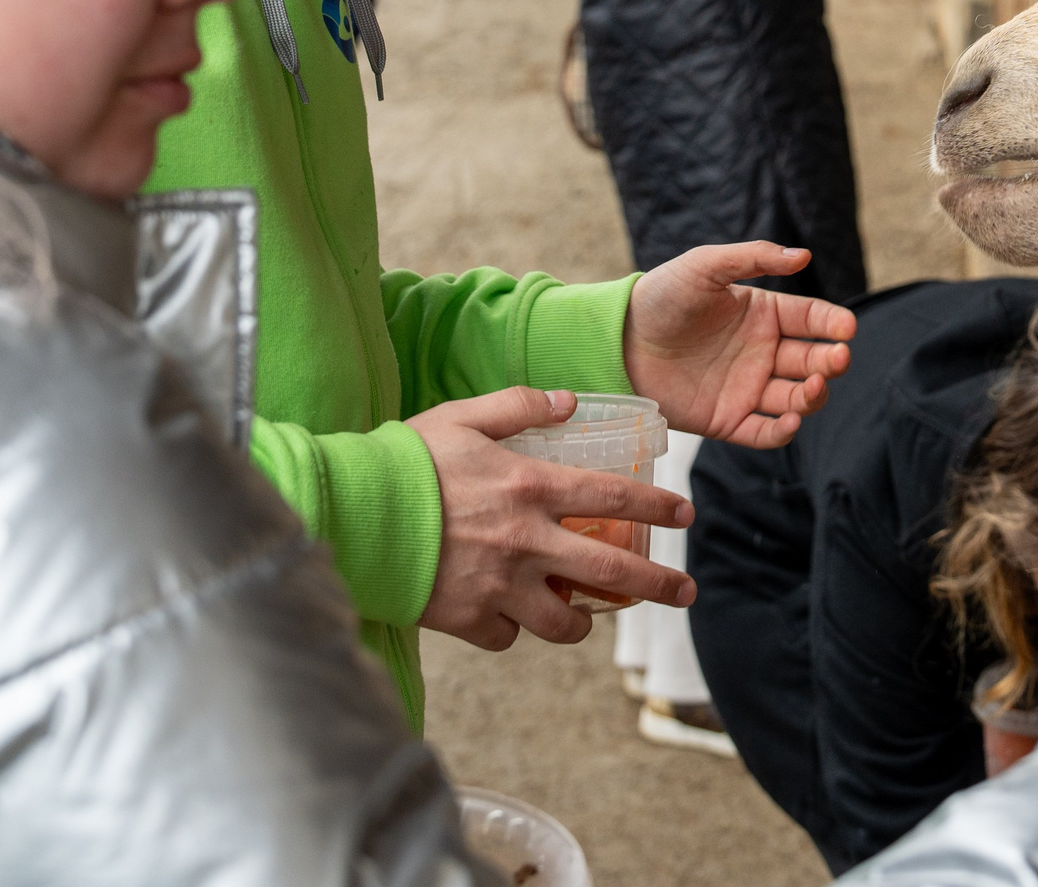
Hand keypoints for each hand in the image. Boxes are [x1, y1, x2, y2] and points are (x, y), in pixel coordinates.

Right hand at [410, 386, 694, 651]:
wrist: (351, 514)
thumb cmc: (406, 460)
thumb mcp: (463, 417)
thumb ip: (519, 406)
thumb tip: (568, 402)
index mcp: (530, 488)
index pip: (613, 499)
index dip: (656, 508)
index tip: (685, 515)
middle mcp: (525, 542)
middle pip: (611, 573)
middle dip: (658, 585)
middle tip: (684, 592)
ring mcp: (500, 587)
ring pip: (564, 624)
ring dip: (581, 622)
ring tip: (586, 616)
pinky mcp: (469, 620)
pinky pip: (507, 636)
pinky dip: (511, 628)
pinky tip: (506, 612)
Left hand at [623, 242, 855, 447]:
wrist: (618, 340)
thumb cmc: (660, 297)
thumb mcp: (705, 266)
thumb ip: (753, 258)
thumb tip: (803, 255)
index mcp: (763, 314)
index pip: (811, 318)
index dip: (832, 323)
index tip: (847, 328)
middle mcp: (762, 352)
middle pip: (812, 360)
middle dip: (831, 361)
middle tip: (837, 358)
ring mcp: (747, 388)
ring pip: (797, 398)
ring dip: (813, 395)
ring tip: (813, 386)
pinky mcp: (728, 420)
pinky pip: (765, 432)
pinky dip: (784, 430)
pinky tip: (791, 418)